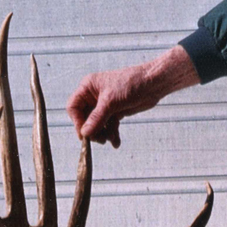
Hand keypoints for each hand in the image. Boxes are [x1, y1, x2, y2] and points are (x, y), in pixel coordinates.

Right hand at [67, 45, 199, 147]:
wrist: (153, 83)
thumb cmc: (131, 84)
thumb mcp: (111, 102)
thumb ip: (96, 118)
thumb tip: (85, 133)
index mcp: (88, 87)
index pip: (74, 107)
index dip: (77, 122)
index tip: (85, 135)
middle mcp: (94, 96)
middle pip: (84, 118)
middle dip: (92, 130)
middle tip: (100, 140)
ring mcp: (104, 104)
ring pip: (97, 124)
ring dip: (103, 134)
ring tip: (111, 140)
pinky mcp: (115, 111)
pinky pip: (108, 126)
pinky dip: (112, 134)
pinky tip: (116, 142)